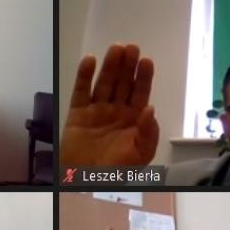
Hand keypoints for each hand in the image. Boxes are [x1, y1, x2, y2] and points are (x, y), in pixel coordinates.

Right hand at [61, 44, 159, 167]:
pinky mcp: (78, 112)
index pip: (140, 93)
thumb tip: (150, 109)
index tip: (146, 62)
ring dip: (110, 66)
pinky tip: (90, 61)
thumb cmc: (117, 170)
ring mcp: (97, 110)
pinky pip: (81, 91)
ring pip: (105, 83)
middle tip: (131, 48)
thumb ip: (148, 131)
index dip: (143, 77)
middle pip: (123, 83)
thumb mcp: (141, 154)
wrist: (88, 180)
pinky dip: (84, 76)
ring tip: (116, 49)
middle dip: (128, 66)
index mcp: (134, 119)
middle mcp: (116, 110)